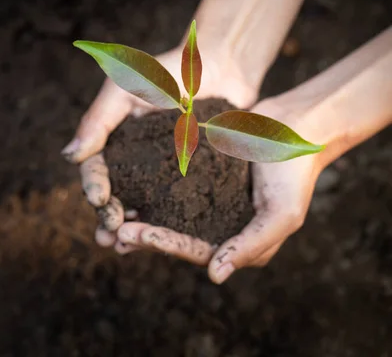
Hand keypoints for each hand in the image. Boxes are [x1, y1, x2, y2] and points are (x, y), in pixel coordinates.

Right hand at [62, 44, 257, 262]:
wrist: (220, 67)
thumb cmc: (167, 72)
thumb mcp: (124, 89)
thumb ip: (98, 121)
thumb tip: (69, 158)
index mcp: (115, 144)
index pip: (96, 170)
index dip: (95, 186)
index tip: (99, 199)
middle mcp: (136, 163)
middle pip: (117, 197)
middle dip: (108, 218)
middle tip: (107, 236)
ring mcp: (164, 174)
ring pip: (143, 208)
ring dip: (131, 230)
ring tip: (124, 249)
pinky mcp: (193, 181)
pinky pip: (177, 206)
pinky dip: (167, 225)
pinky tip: (164, 241)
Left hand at [114, 98, 323, 282]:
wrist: (295, 128)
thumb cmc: (294, 174)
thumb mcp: (282, 214)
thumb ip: (250, 245)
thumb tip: (214, 276)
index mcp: (236, 243)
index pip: (194, 250)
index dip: (162, 244)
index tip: (132, 235)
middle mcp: (218, 227)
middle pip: (174, 236)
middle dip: (143, 235)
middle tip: (110, 231)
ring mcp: (208, 202)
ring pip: (167, 214)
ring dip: (140, 218)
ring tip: (108, 219)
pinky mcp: (201, 178)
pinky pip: (169, 186)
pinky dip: (148, 189)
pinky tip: (126, 186)